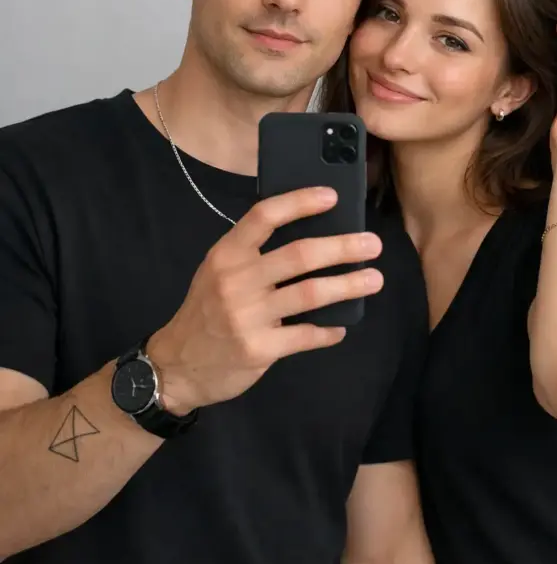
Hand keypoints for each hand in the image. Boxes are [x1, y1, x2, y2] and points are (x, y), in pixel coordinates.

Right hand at [147, 187, 382, 413]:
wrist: (176, 366)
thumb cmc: (206, 312)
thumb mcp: (217, 273)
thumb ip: (252, 255)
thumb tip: (310, 235)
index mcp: (227, 254)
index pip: (264, 216)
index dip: (300, 202)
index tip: (332, 197)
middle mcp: (236, 280)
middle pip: (299, 255)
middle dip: (342, 247)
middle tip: (373, 244)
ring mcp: (247, 315)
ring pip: (310, 294)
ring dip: (348, 285)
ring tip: (374, 279)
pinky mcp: (259, 348)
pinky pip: (305, 335)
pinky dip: (328, 331)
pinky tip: (342, 327)